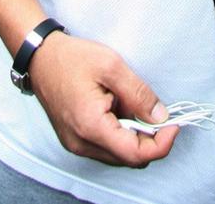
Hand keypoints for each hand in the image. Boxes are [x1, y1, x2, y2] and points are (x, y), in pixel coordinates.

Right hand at [29, 32, 178, 166]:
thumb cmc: (72, 58)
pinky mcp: (74, 139)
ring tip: (129, 103)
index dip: (161, 144)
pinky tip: (117, 108)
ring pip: (118, 154)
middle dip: (149, 139)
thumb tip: (161, 117)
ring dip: (133, 136)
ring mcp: (76, 144)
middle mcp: (82, 144)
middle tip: (157, 112)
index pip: (135, 154)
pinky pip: (106, 147)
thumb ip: (138, 93)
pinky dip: (119, 133)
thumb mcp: (111, 65)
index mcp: (91, 127)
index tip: (174, 125)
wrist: (40, 57)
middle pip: (128, 157)